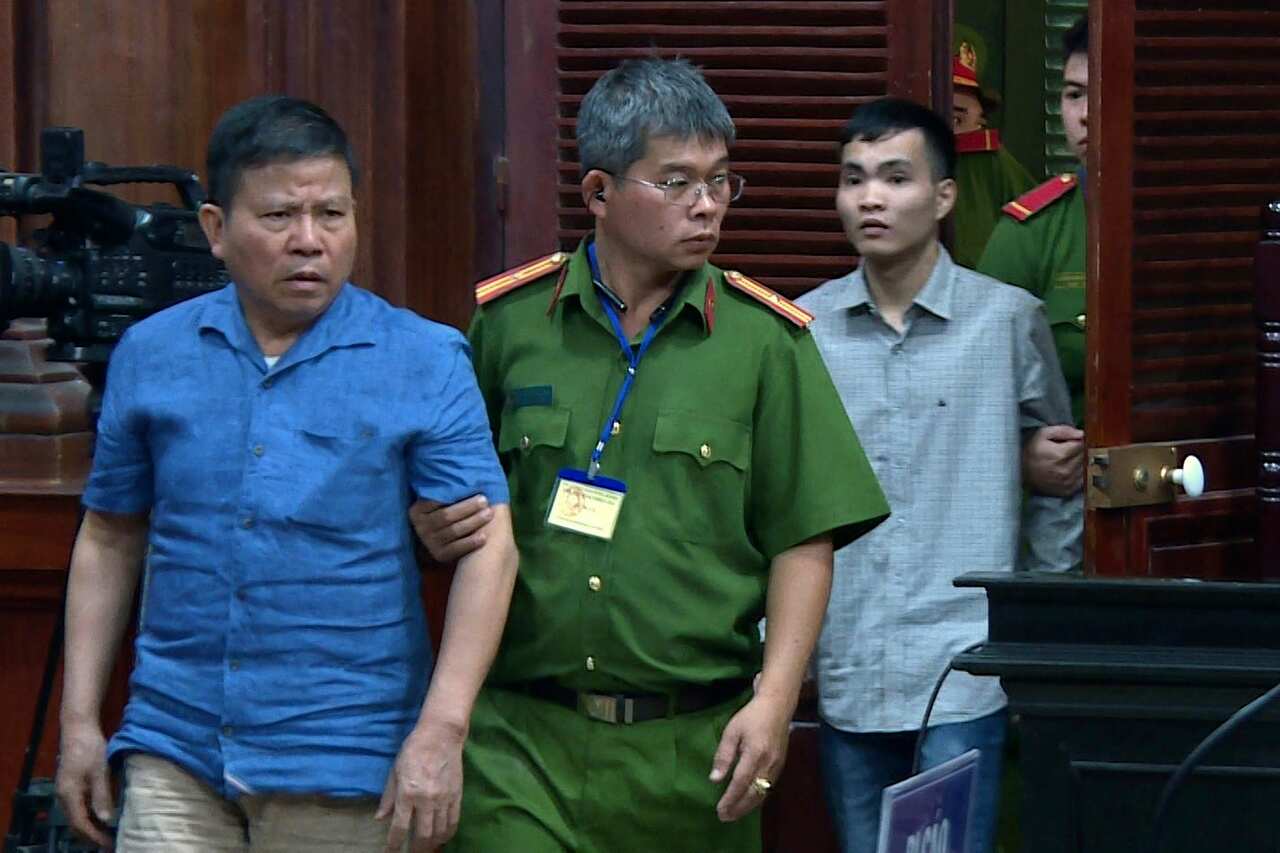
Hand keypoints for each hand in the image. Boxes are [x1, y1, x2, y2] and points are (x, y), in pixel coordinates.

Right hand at [55, 720, 114, 848]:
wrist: (78, 729)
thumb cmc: (90, 748)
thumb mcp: (99, 771)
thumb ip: (102, 796)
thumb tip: (106, 820)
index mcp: (69, 795)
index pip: (80, 824)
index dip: (94, 836)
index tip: (109, 843)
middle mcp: (63, 796)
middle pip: (75, 824)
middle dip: (91, 835)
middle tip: (110, 842)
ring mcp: (65, 791)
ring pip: (76, 817)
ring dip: (90, 827)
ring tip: (107, 834)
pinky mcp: (70, 786)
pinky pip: (77, 808)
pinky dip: (88, 817)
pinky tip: (100, 817)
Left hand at [376, 721, 464, 851]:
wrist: (441, 735)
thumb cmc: (413, 750)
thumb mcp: (395, 771)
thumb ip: (388, 797)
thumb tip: (380, 819)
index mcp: (407, 793)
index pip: (399, 827)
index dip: (394, 844)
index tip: (391, 852)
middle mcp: (426, 799)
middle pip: (422, 835)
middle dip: (416, 849)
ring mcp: (443, 798)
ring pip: (439, 831)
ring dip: (432, 844)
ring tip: (426, 849)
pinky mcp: (457, 795)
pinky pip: (453, 820)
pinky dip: (448, 833)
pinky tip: (442, 838)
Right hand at [409, 496, 492, 561]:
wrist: (442, 539)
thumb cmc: (447, 512)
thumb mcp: (440, 502)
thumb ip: (446, 492)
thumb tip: (464, 473)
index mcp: (417, 510)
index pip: (436, 500)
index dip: (456, 494)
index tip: (474, 488)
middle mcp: (420, 527)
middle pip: (446, 516)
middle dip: (467, 507)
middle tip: (485, 500)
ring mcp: (429, 543)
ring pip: (453, 531)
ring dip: (473, 522)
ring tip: (489, 513)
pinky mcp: (439, 555)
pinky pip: (456, 549)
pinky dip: (471, 542)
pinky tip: (484, 537)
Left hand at [708, 694, 791, 821]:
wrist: (777, 706)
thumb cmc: (751, 716)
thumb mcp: (732, 731)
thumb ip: (723, 755)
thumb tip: (715, 779)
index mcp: (755, 753)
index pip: (741, 782)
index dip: (730, 799)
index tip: (720, 810)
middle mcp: (768, 763)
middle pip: (754, 793)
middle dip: (739, 808)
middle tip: (724, 817)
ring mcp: (777, 766)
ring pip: (763, 793)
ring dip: (748, 806)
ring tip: (733, 814)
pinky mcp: (780, 766)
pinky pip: (769, 787)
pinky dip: (757, 798)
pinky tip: (748, 801)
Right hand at [1022, 425, 1084, 496]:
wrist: (1017, 471)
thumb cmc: (1030, 450)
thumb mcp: (1042, 434)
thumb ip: (1063, 431)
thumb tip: (1082, 433)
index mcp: (1062, 454)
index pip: (1082, 444)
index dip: (1077, 440)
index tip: (1069, 441)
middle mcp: (1067, 470)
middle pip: (1085, 456)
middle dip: (1079, 451)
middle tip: (1067, 450)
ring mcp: (1067, 482)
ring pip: (1085, 467)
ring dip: (1080, 462)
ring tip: (1066, 460)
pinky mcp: (1067, 490)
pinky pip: (1082, 480)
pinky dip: (1078, 474)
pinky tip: (1068, 470)